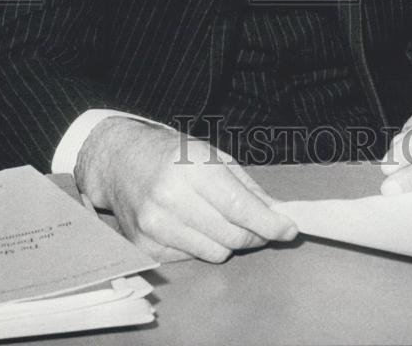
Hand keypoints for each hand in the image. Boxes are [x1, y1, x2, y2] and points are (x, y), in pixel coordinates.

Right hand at [74, 117, 297, 261]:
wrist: (121, 160)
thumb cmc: (171, 153)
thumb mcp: (212, 155)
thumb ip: (247, 187)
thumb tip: (277, 214)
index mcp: (191, 166)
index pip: (239, 207)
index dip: (269, 223)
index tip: (290, 229)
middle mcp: (171, 196)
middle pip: (232, 234)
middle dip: (255, 234)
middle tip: (261, 225)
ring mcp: (156, 224)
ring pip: (216, 252)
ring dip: (229, 241)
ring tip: (222, 220)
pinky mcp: (146, 246)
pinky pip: (194, 257)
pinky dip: (203, 245)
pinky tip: (193, 224)